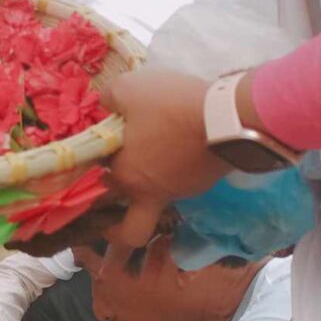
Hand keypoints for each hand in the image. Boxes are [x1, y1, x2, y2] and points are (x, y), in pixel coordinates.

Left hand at [102, 68, 227, 248]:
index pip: (97, 191)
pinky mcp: (206, 183)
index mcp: (126, 177)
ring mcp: (182, 192)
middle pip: (130, 231)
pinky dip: (176, 168)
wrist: (229, 116)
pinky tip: (177, 142)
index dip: (92, 181)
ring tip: (151, 149)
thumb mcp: (128, 88)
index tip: (91, 172)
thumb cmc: (170, 106)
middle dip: (116, 227)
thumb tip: (106, 105)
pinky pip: (182, 181)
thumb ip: (109, 99)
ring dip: (151, 184)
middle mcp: (152, 194)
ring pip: (158, 201)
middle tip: (112, 204)